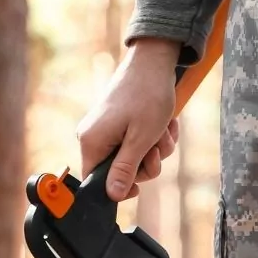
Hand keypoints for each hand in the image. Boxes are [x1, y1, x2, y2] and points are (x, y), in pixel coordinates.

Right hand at [77, 37, 181, 200]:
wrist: (154, 62)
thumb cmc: (147, 96)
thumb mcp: (140, 140)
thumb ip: (125, 169)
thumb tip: (113, 196)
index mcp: (91, 142)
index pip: (96, 182)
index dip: (120, 187)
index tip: (139, 184)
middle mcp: (93, 137)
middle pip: (119, 172)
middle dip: (146, 164)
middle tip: (157, 149)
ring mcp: (106, 129)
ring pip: (134, 158)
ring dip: (156, 149)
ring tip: (164, 130)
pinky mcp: (119, 123)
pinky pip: (139, 143)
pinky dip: (156, 137)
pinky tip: (165, 124)